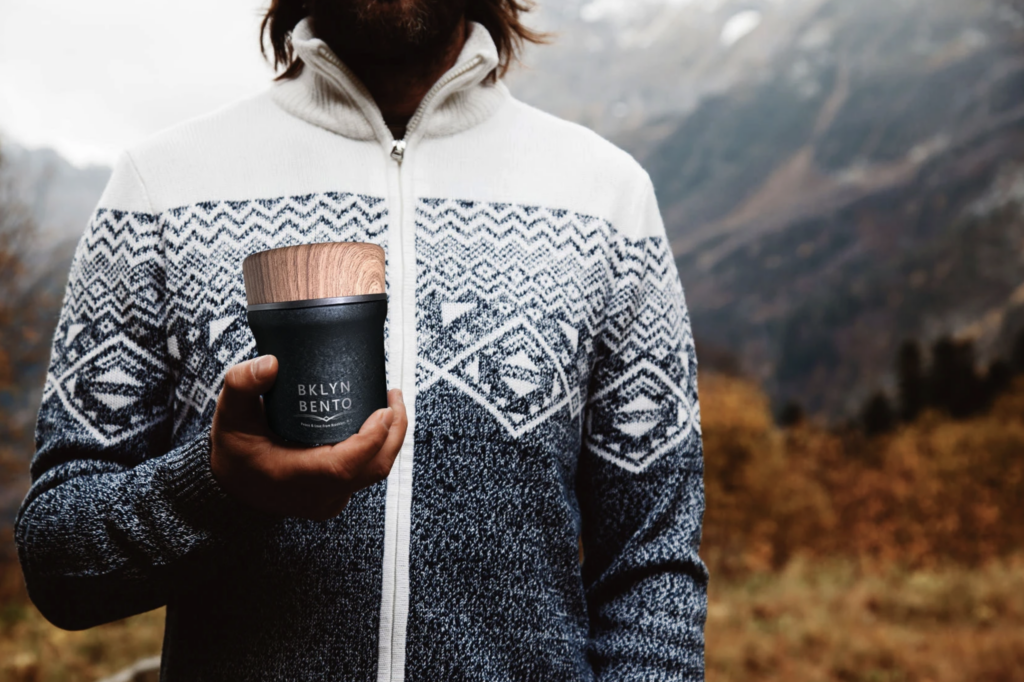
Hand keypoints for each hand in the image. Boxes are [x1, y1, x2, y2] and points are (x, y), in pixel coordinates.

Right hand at [210, 354, 406, 520]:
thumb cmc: (234, 449)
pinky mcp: (337, 496)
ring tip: (390, 404)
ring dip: (389, 439)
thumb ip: (241, 383)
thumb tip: (271, 364)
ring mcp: (330, 500)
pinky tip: (378, 424)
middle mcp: (318, 496)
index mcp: (294, 478)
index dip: (372, 439)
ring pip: (374, 472)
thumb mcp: (229, 413)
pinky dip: (377, 448)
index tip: (384, 408)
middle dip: (394, 431)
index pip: (345, 466)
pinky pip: (366, 474)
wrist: (232, 485)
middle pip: (373, 468)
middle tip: (393, 396)